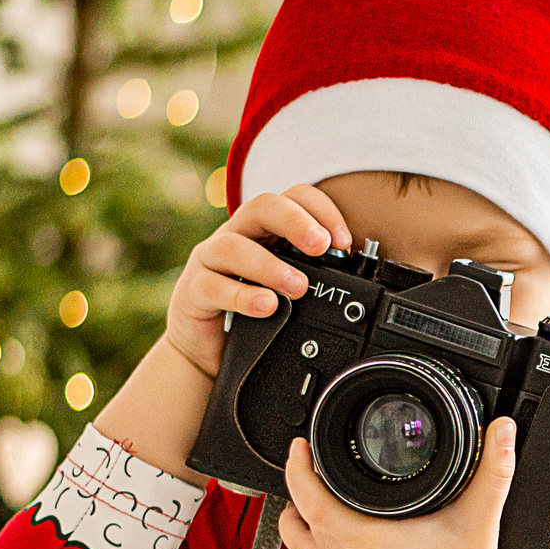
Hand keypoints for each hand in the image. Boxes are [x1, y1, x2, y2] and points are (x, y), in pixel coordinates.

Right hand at [164, 186, 349, 379]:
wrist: (208, 350)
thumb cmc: (253, 314)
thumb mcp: (287, 290)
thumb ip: (313, 278)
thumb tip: (357, 281)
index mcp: (265, 230)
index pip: (292, 198)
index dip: (321, 210)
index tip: (344, 242)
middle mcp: (236, 236)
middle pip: (262, 206)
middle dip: (295, 222)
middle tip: (321, 247)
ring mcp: (210, 261)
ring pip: (233, 246)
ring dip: (270, 265)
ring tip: (297, 286)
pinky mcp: (192, 290)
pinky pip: (212, 286)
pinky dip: (242, 295)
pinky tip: (265, 306)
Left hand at [279, 421, 549, 548]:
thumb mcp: (480, 515)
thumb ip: (494, 467)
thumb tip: (503, 430)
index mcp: (367, 541)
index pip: (312, 502)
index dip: (300, 470)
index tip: (302, 446)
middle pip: (303, 514)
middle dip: (302, 479)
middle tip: (314, 450)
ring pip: (303, 537)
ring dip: (302, 507)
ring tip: (312, 480)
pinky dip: (311, 531)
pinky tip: (323, 517)